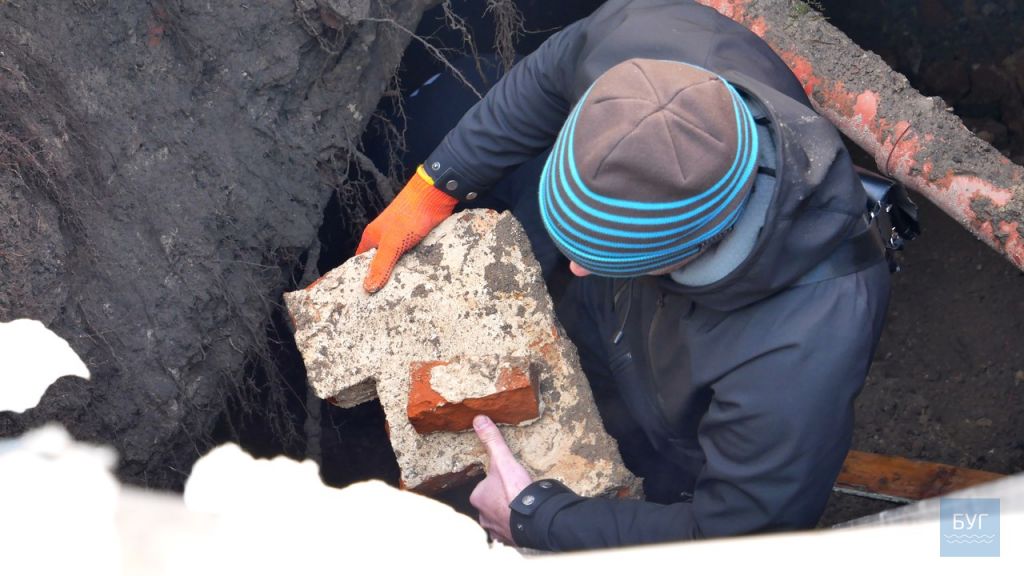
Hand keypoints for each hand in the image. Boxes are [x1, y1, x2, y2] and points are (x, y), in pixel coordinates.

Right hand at [355, 166, 456, 292]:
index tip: (364, 294)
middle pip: (379, 262)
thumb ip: (381, 265)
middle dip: (382, 277)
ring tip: (403, 293)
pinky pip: (412, 255)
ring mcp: (401, 238)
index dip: (361, 276)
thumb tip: (368, 287)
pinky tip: (419, 277)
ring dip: (400, 271)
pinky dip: (414, 264)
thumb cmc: (409, 215)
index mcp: (372, 237)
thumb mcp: (392, 243)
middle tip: (385, 299)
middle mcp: (385, 237)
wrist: (433, 196)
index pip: (361, 261)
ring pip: (397, 259)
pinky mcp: (417, 238)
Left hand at [469, 415, 532, 544]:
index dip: (495, 481)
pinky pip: (509, 531)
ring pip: (498, 518)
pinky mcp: (510, 540)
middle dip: (499, 498)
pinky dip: (515, 526)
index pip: (482, 486)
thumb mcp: (502, 459)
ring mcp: (496, 530)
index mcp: (477, 497)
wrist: (534, 518)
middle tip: (515, 491)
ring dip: (507, 513)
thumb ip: (492, 440)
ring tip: (520, 505)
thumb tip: (478, 419)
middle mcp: (482, 516)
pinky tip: (524, 520)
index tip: (507, 478)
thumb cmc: (515, 490)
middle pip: (489, 503)